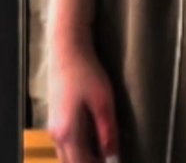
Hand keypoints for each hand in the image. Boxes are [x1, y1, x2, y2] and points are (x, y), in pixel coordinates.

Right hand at [46, 41, 121, 162]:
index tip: (113, 162)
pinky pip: (66, 143)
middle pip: (72, 162)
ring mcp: (54, 127)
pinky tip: (95, 140)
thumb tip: (112, 153)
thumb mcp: (103, 100)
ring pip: (68, 154)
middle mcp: (57, 135)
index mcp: (68, 133)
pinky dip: (79, 148)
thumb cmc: (86, 73)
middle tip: (110, 159)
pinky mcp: (57, 119)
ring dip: (84, 157)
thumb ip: (107, 129)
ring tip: (105, 152)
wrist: (67, 52)